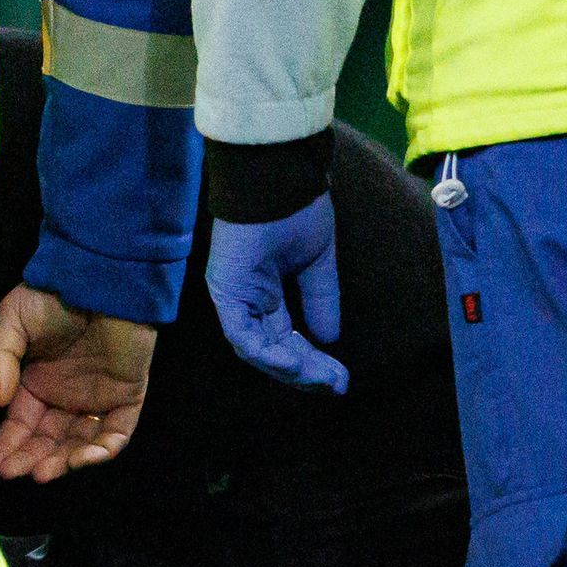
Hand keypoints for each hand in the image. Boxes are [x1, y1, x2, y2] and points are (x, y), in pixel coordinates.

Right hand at [0, 287, 154, 481]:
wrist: (101, 280)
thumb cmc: (53, 297)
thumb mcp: (11, 321)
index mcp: (37, 383)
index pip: (19, 425)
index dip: (5, 446)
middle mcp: (65, 398)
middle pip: (46, 441)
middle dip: (28, 459)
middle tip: (14, 473)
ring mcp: (97, 400)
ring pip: (78, 444)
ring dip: (60, 462)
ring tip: (42, 472)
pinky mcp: (127, 399)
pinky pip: (115, 435)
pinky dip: (99, 451)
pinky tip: (78, 458)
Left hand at [203, 196, 347, 392]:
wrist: (280, 180)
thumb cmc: (296, 209)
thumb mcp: (316, 262)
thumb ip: (319, 299)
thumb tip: (330, 338)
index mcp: (265, 290)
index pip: (285, 336)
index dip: (313, 359)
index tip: (340, 376)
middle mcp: (246, 298)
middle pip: (273, 349)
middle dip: (306, 371)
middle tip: (336, 386)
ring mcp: (233, 296)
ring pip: (257, 349)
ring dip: (291, 368)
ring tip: (321, 379)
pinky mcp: (226, 292)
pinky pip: (243, 336)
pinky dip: (269, 354)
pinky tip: (296, 364)